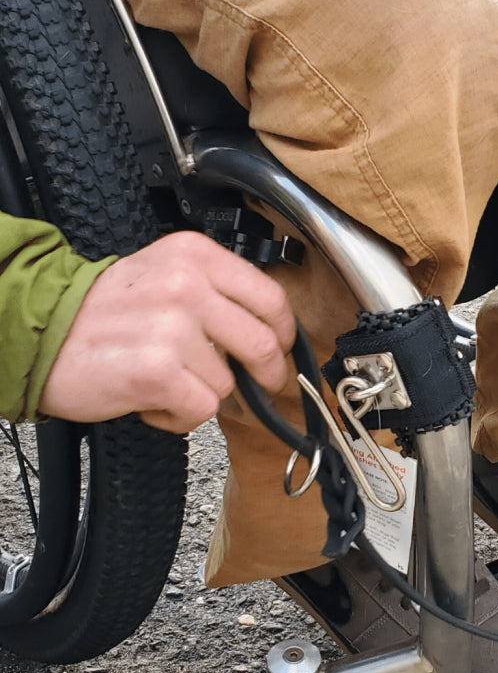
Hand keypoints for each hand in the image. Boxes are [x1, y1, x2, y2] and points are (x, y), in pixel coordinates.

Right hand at [39, 231, 295, 432]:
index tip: (282, 348)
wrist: (37, 332)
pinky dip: (179, 415)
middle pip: (264, 343)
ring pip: (229, 382)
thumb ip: (216, 292)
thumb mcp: (163, 274)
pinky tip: (154, 400)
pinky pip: (202, 408)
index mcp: (194, 256)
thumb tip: (270, 329)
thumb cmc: (102, 312)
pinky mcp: (158, 371)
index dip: (285, 333)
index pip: (271, 298)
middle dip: (266, 373)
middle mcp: (187, 286)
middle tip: (257, 383)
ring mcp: (173, 329)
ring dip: (201, 393)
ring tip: (166, 380)